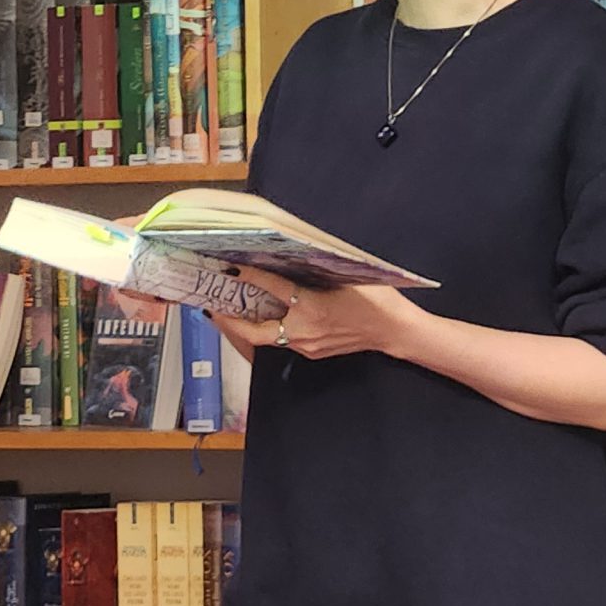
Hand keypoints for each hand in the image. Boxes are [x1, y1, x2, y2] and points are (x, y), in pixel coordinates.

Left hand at [228, 269, 416, 363]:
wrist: (395, 331)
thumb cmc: (377, 299)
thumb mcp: (349, 276)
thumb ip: (320, 268)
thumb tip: (294, 253)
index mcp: (311, 307)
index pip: (272, 288)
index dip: (249, 275)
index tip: (230, 267)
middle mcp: (302, 330)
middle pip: (253, 331)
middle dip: (228, 321)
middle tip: (210, 307)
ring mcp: (306, 345)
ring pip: (266, 337)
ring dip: (246, 325)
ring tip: (230, 311)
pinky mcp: (312, 351)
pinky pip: (282, 340)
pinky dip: (268, 329)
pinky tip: (265, 318)